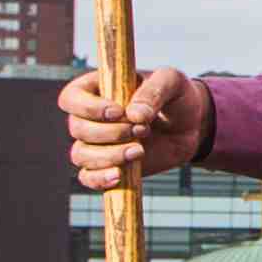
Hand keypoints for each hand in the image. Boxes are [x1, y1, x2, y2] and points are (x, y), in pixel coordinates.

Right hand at [62, 67, 209, 189]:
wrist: (191, 127)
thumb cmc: (176, 96)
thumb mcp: (172, 81)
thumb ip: (154, 91)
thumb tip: (135, 115)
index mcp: (96, 89)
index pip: (71, 98)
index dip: (88, 108)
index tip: (118, 112)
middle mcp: (90, 117)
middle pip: (77, 128)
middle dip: (110, 132)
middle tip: (143, 129)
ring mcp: (96, 144)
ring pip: (80, 155)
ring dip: (108, 156)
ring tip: (140, 151)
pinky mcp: (107, 166)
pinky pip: (88, 177)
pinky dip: (99, 179)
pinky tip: (119, 176)